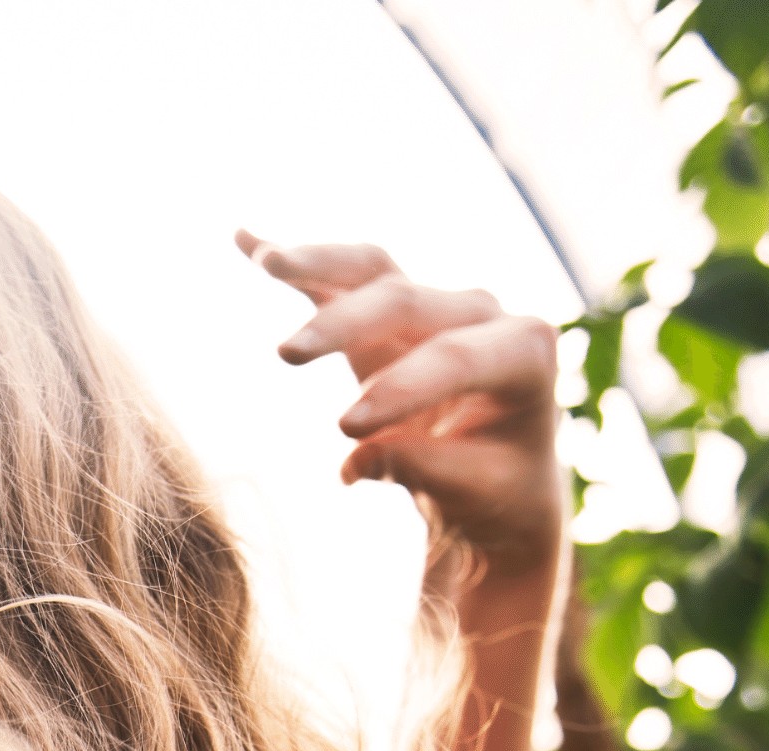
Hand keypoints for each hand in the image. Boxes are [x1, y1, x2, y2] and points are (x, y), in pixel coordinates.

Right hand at [238, 232, 564, 583]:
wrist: (496, 476)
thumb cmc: (495, 488)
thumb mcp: (476, 492)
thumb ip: (427, 470)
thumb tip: (358, 460)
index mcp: (524, 353)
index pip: (455, 358)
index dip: (400, 387)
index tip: (345, 429)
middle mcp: (482, 313)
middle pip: (405, 302)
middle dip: (344, 325)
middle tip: (286, 355)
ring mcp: (434, 304)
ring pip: (373, 270)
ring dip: (317, 263)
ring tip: (266, 262)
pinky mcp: (389, 309)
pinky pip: (343, 276)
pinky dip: (300, 264)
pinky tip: (244, 239)